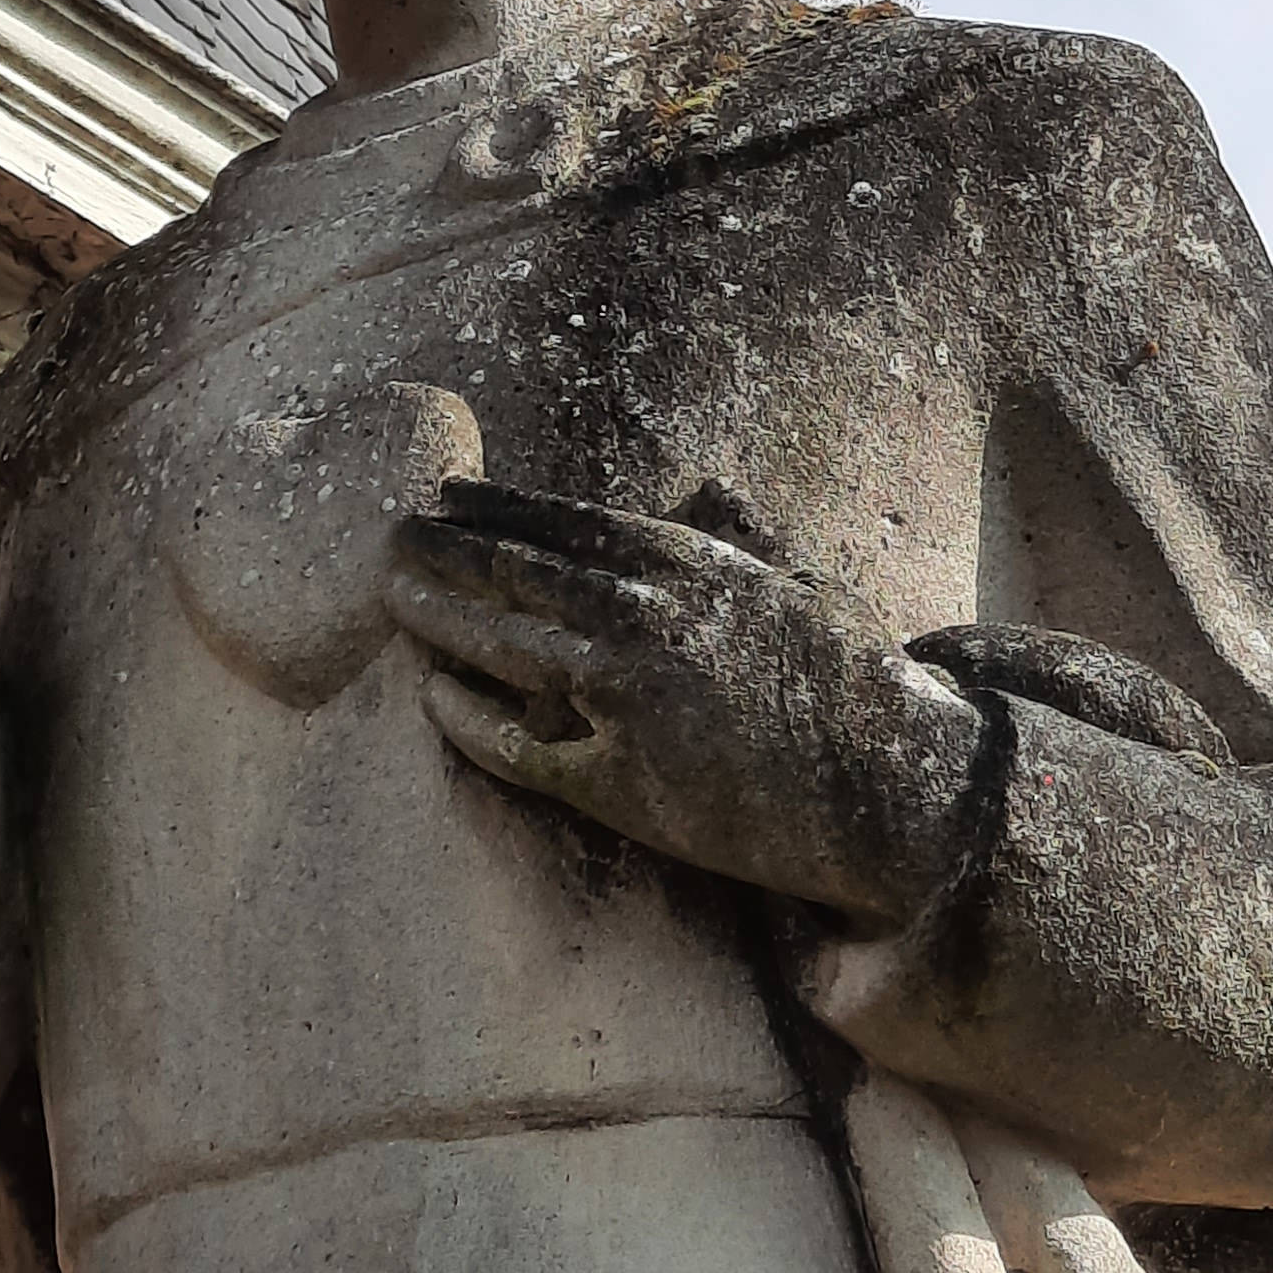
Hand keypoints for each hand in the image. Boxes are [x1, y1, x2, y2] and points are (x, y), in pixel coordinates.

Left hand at [386, 481, 987, 924]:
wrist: (885, 785)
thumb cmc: (850, 680)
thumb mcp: (803, 580)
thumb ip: (742, 531)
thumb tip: (706, 487)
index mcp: (687, 564)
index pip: (563, 521)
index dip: (493, 506)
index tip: (443, 494)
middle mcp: (645, 618)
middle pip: (516, 574)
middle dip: (443, 551)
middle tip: (386, 536)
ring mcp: (627, 699)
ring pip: (504, 648)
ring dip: (438, 619)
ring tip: (392, 599)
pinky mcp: (621, 781)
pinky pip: (521, 748)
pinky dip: (469, 722)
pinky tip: (435, 701)